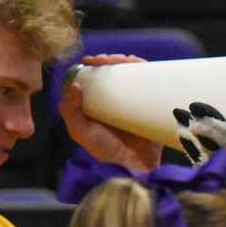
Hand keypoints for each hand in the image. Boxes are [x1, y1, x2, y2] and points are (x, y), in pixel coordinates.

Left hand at [60, 54, 162, 170]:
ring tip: (123, 61)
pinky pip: (154, 84)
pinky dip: (149, 71)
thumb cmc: (106, 152)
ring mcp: (138, 102)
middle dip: (111, 60)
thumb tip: (74, 85)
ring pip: (135, 75)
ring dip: (129, 62)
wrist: (137, 166)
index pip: (97, 78)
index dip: (94, 66)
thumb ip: (70, 111)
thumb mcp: (81, 132)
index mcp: (100, 105)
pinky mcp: (155, 105)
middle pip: (117, 72)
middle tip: (106, 60)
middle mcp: (119, 101)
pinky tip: (143, 66)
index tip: (91, 61)